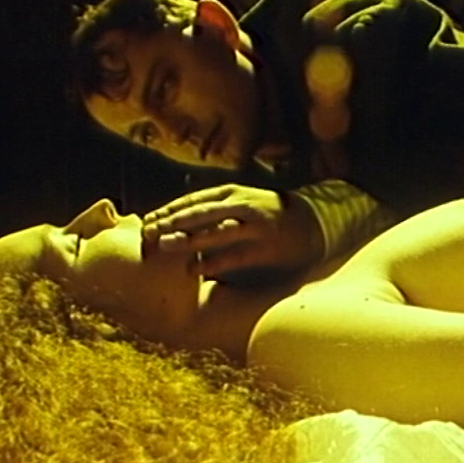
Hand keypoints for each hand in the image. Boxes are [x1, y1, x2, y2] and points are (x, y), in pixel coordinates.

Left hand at [142, 184, 324, 276]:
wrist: (316, 223)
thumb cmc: (271, 215)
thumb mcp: (243, 201)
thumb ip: (216, 208)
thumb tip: (178, 219)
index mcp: (234, 192)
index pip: (194, 199)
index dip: (169, 210)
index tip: (147, 220)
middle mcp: (243, 204)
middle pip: (200, 213)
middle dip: (172, 223)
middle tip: (148, 233)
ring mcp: (256, 225)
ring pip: (216, 231)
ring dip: (188, 239)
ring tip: (165, 246)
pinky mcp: (266, 247)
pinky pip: (235, 255)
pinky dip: (214, 262)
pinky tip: (196, 269)